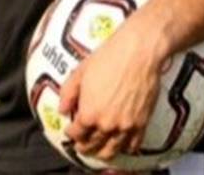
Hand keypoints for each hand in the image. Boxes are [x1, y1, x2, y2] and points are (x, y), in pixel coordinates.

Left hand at [58, 15, 167, 161]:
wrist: (139, 51)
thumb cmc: (109, 57)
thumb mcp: (80, 72)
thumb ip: (68, 93)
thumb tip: (62, 109)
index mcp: (89, 113)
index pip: (76, 134)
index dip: (71, 133)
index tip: (71, 130)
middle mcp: (106, 124)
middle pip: (92, 146)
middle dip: (84, 146)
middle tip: (81, 143)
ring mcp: (125, 126)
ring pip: (111, 151)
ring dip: (102, 152)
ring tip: (98, 148)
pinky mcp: (142, 123)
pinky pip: (132, 145)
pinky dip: (124, 147)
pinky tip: (120, 143)